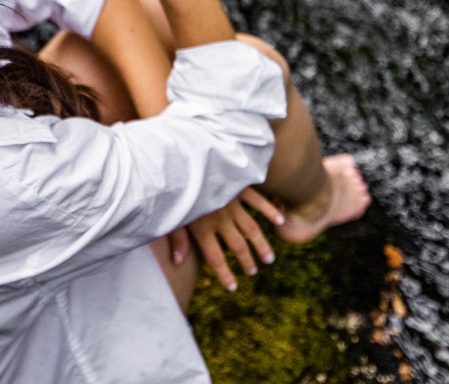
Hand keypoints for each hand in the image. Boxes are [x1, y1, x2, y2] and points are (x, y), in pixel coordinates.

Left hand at [170, 187, 284, 291]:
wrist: (185, 159)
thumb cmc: (174, 189)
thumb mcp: (170, 215)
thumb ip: (176, 238)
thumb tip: (178, 261)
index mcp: (202, 227)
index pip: (215, 258)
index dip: (224, 274)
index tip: (233, 287)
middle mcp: (220, 218)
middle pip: (238, 246)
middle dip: (247, 262)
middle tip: (253, 271)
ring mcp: (232, 203)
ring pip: (251, 229)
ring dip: (261, 245)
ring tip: (269, 258)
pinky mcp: (239, 187)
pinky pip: (257, 201)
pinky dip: (269, 211)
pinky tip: (278, 221)